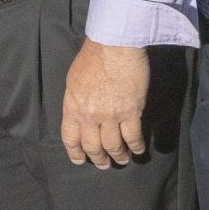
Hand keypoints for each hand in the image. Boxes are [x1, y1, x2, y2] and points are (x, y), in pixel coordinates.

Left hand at [61, 41, 148, 167]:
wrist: (114, 44)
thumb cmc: (93, 56)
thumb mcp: (73, 80)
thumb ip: (76, 101)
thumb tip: (80, 113)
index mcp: (73, 107)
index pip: (71, 139)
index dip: (76, 153)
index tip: (80, 160)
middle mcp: (89, 116)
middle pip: (92, 146)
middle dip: (98, 159)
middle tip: (104, 165)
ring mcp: (110, 116)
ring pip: (113, 146)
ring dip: (118, 156)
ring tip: (121, 159)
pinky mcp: (131, 112)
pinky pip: (133, 137)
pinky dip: (136, 147)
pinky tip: (138, 150)